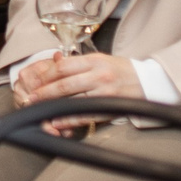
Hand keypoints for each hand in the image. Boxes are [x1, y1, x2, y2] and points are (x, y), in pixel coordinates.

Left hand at [13, 52, 143, 132]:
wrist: (150, 82)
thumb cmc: (122, 70)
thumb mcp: (102, 59)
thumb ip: (79, 62)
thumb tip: (55, 62)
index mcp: (95, 61)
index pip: (63, 67)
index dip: (46, 75)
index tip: (35, 81)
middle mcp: (99, 75)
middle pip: (65, 84)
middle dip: (44, 92)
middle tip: (31, 97)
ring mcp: (105, 92)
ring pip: (73, 100)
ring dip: (53, 106)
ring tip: (39, 109)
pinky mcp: (110, 107)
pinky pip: (86, 115)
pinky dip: (70, 119)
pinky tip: (58, 121)